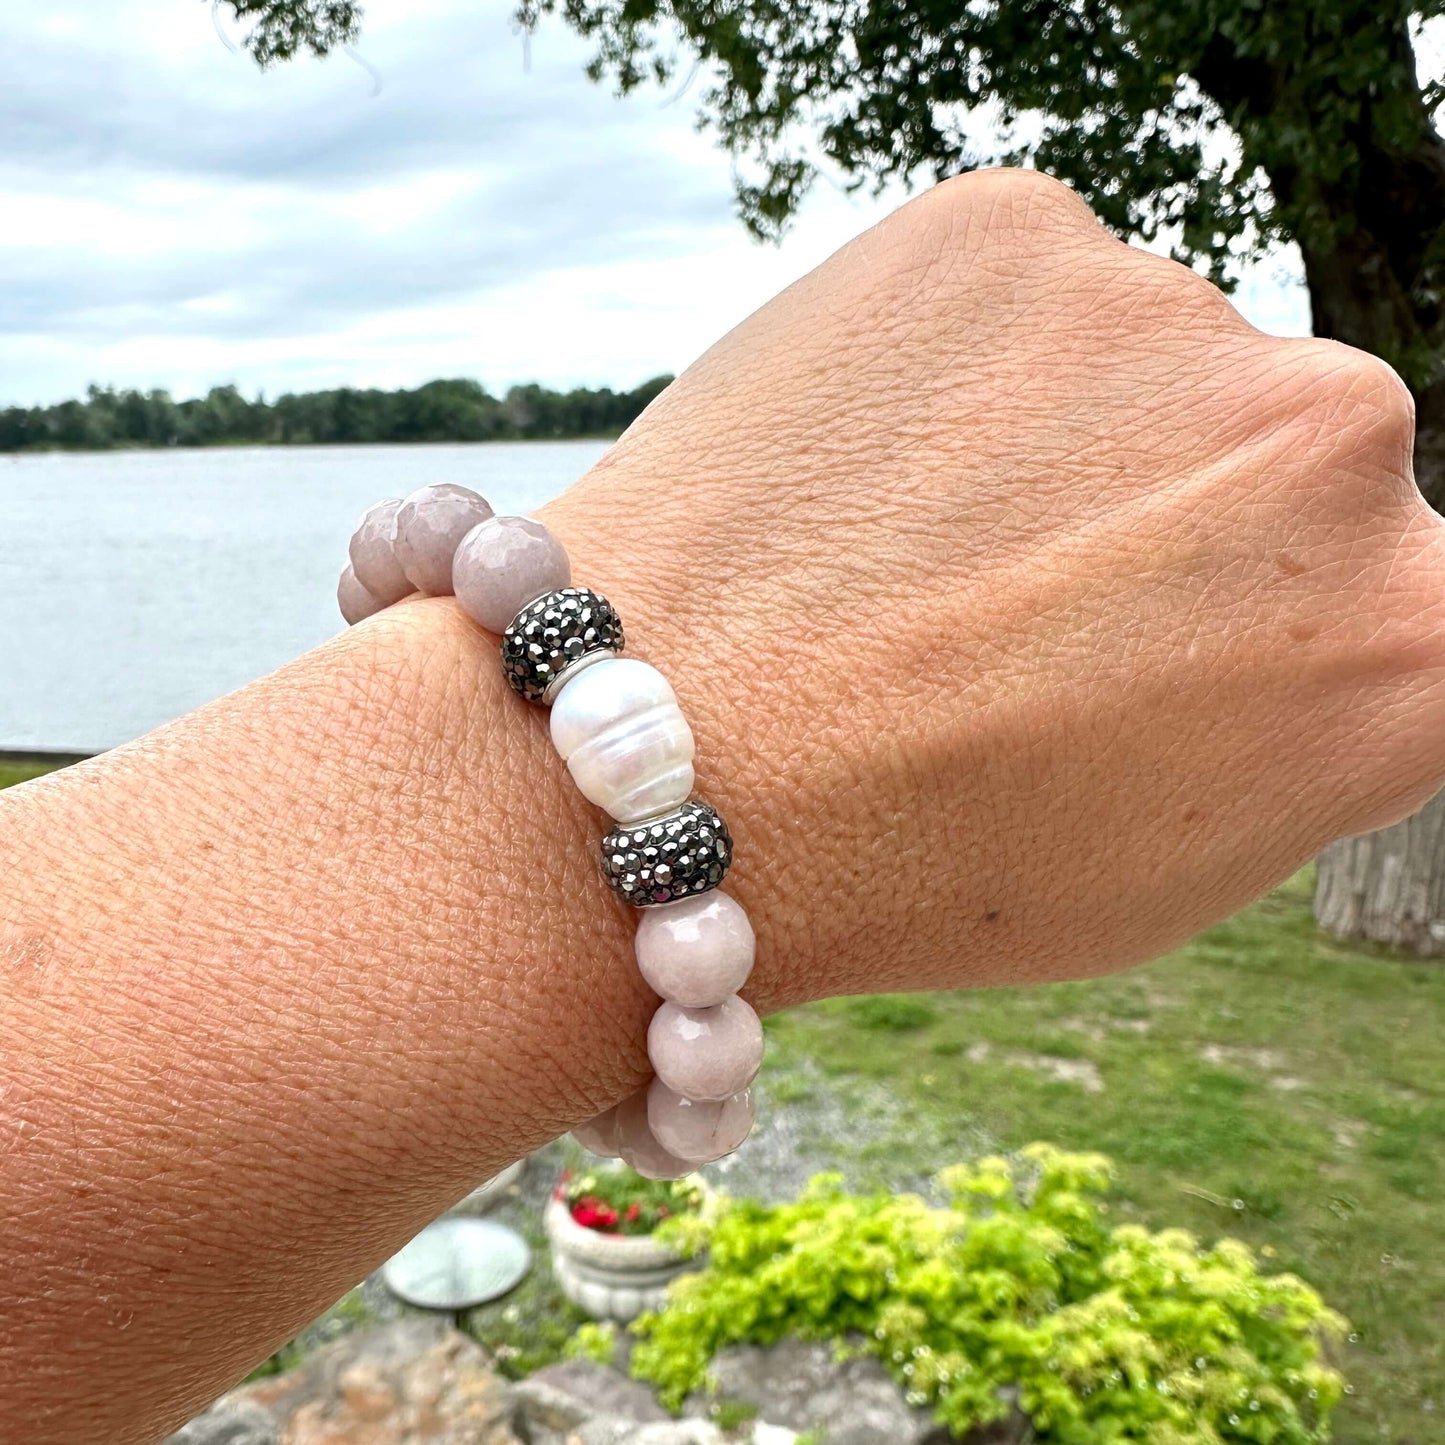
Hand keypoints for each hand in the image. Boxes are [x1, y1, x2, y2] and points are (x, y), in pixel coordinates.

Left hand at [546, 169, 1441, 1007]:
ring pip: (1142, 362)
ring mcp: (1168, 309)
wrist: (660, 766)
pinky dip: (958, 363)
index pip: (1384, 587)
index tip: (1155, 653)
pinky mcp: (1008, 225)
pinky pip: (1022, 292)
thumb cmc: (912, 862)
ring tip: (911, 550)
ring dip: (1060, 436)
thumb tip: (1302, 604)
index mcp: (1416, 633)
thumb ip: (1298, 713)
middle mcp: (1339, 439)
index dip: (1248, 629)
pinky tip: (864, 469)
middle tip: (1015, 606)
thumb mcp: (1176, 860)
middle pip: (1279, 456)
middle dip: (1170, 522)